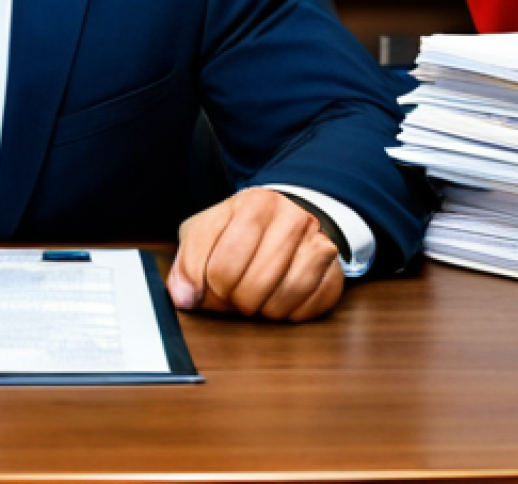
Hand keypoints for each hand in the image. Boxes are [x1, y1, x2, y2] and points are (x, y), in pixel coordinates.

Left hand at [167, 187, 343, 322]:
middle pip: (251, 286)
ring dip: (259, 309)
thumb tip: (184, 297)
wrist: (287, 216)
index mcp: (254, 204)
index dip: (206, 287)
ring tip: (253, 294)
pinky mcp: (334, 271)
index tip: (200, 290)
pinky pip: (306, 310)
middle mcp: (290, 218)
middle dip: (232, 300)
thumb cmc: (239, 228)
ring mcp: (317, 243)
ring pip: (279, 300)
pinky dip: (286, 314)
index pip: (222, 265)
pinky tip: (276, 297)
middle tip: (229, 293)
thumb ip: (187, 261)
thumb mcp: (206, 231)